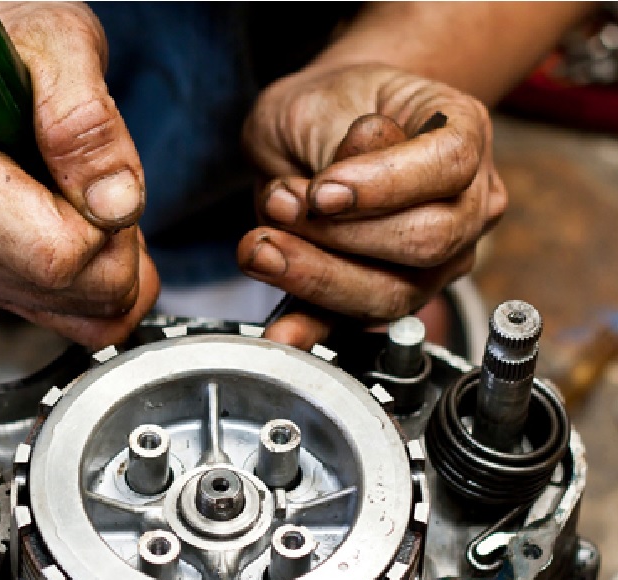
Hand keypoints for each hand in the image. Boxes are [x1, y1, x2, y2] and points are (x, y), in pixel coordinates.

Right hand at [0, 2, 158, 348]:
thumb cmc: (7, 53)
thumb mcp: (59, 47)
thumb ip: (87, 119)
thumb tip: (113, 204)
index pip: (52, 255)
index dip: (107, 227)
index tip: (107, 181)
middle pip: (62, 289)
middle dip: (115, 251)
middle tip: (108, 190)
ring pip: (71, 312)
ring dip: (108, 267)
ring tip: (89, 201)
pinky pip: (66, 323)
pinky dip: (98, 290)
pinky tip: (92, 241)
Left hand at [238, 63, 507, 348]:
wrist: (320, 127)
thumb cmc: (331, 106)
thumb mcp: (321, 99)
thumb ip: (334, 139)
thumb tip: (337, 189)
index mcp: (463, 135)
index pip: (447, 167)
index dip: (382, 185)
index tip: (322, 190)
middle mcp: (466, 204)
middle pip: (425, 241)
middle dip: (340, 234)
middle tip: (279, 206)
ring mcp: (436, 260)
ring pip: (391, 293)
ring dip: (316, 276)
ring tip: (260, 246)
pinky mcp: (387, 294)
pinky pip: (353, 324)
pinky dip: (313, 329)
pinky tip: (284, 332)